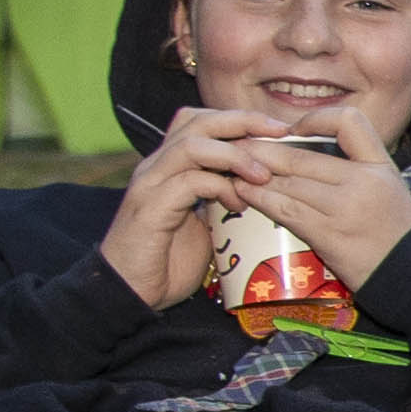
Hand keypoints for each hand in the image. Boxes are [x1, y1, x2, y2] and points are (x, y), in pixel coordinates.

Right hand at [97, 108, 287, 310]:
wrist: (131, 292)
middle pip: (197, 122)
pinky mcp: (150, 208)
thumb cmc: (169, 261)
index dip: (239, 118)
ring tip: (262, 175)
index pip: (199, 121)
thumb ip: (224, 199)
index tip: (277, 130)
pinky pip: (188, 182)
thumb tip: (264, 190)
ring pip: (192, 145)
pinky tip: (238, 205)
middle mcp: (155, 167)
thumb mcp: (206, 223)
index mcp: (168, 166)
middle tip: (279, 132)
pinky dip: (220, 187)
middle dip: (242, 121)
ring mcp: (149, 185)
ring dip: (234, 155)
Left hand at [218, 123, 410, 293]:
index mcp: (380, 165)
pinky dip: (259, 199)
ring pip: (286, 183)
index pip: (348, 121)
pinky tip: (244, 194)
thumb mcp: (387, 186)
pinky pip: (284, 210)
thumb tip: (305, 149)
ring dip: (253, 176)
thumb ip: (355, 165)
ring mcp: (345, 208)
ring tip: (233, 171)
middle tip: (237, 147)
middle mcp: (364, 181)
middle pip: (301, 155)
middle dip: (262, 150)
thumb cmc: (394, 231)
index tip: (293, 131)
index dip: (316, 119)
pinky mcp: (328, 235)